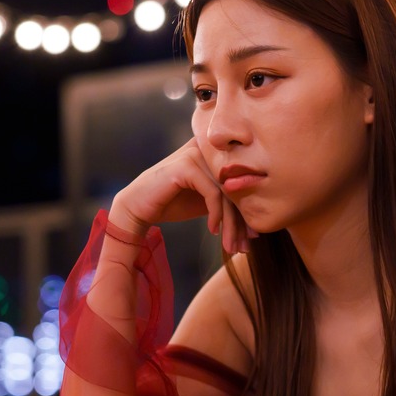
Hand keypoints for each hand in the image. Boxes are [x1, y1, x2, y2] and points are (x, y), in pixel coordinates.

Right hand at [109, 138, 253, 253]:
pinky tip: (212, 230)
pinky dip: (216, 214)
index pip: (241, 182)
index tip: (251, 239)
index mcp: (215, 153)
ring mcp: (196, 154)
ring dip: (231, 224)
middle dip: (241, 221)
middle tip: (244, 247)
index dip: (248, 212)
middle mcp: (207, 148)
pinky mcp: (186, 165)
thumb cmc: (173, 203)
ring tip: (230, 245)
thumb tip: (257, 229)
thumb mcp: (207, 203)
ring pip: (227, 192)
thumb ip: (229, 205)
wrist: (138, 207)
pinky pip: (213, 192)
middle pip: (236, 187)